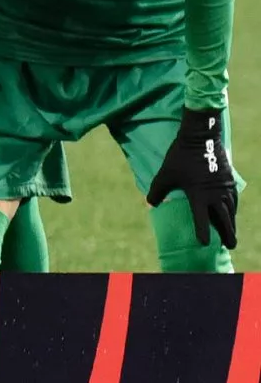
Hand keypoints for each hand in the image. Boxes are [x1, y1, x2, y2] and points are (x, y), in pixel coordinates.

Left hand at [147, 108, 237, 249]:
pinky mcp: (229, 180)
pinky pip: (234, 199)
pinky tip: (233, 212)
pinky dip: (234, 209)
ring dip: (232, 223)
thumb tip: (149, 205)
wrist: (201, 137)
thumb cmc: (180, 156)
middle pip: (224, 219)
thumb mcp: (165, 174)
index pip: (201, 219)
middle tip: (230, 246)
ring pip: (231, 210)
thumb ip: (157, 191)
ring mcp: (224, 187)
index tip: (205, 244)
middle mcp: (215, 194)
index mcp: (199, 195)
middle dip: (227, 233)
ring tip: (232, 233)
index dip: (203, 232)